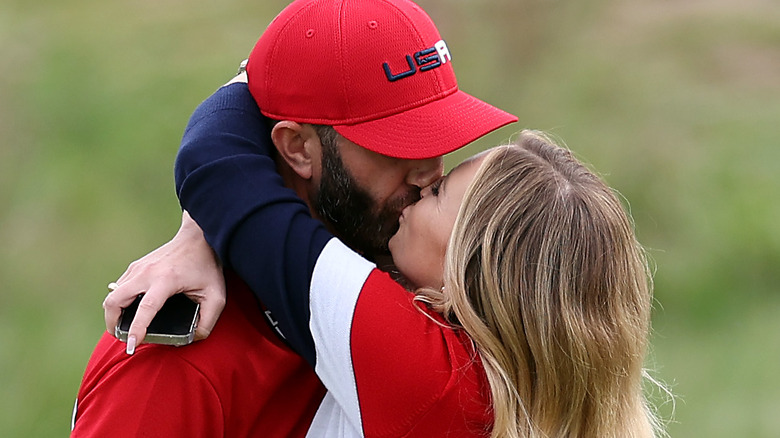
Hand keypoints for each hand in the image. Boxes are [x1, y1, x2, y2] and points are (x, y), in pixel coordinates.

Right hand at [103, 211, 225, 353]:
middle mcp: (147, 273)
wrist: (198, 237)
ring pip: (112, 295)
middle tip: (122, 339)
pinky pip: (118, 288)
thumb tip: (194, 337)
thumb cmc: (207, 265)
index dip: (136, 329)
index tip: (131, 345)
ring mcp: (138, 268)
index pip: (146, 308)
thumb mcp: (216, 295)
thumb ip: (208, 320)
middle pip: (115, 301)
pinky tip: (129, 311)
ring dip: (113, 314)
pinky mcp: (136, 266)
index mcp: (166, 280)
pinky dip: (118, 302)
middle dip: (112, 324)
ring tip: (123, 328)